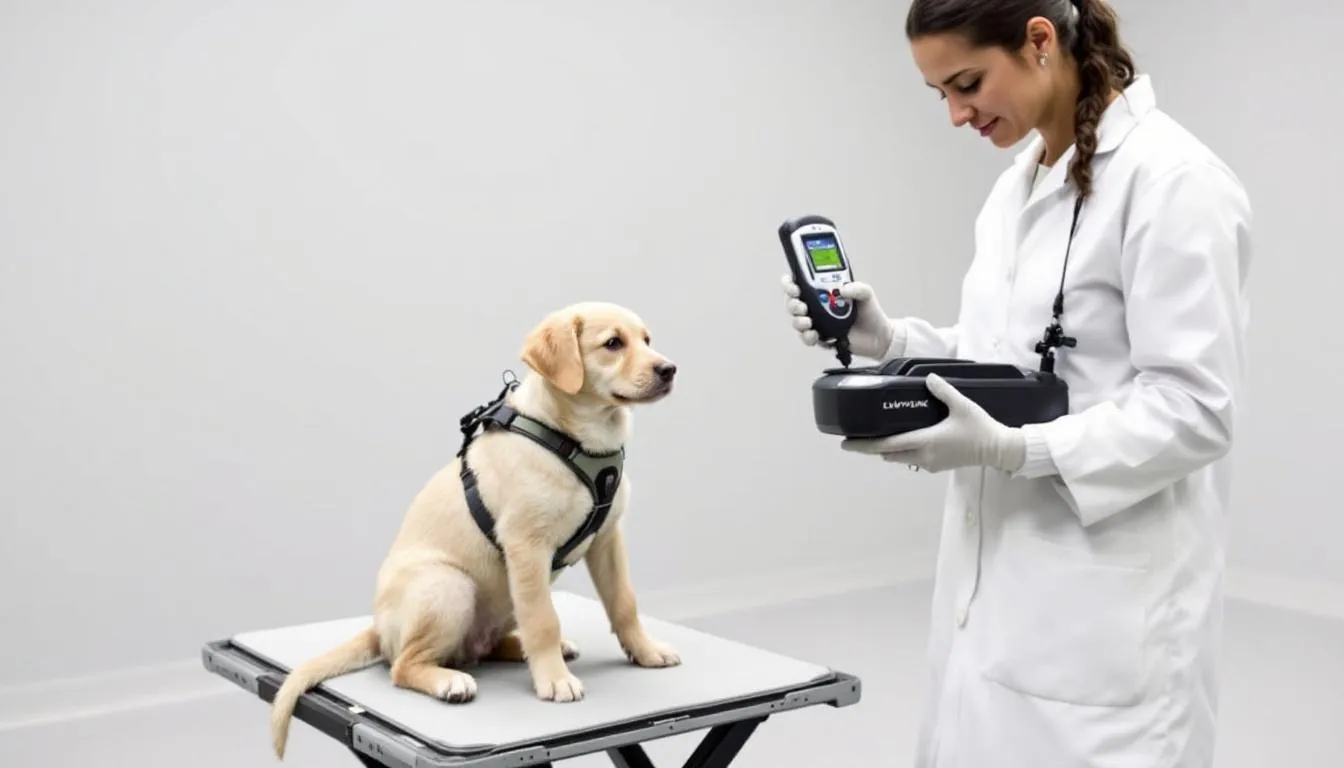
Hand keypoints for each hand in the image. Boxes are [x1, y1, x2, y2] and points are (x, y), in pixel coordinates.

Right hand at [781, 274, 896, 360]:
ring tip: (808, 321)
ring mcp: (817, 322)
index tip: (793, 285)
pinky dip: (807, 336)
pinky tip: (814, 334)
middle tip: (801, 305)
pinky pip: (806, 337)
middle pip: (793, 302)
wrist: (879, 337)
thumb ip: (857, 288)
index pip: (801, 283)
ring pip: (796, 320)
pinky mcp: (821, 338)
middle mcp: (817, 306)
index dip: (791, 283)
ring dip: (797, 320)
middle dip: (791, 303)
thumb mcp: (866, 294)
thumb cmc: (870, 313)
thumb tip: (842, 290)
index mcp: (824, 291)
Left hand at [840, 373, 1025, 473]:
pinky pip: (911, 460)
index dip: (863, 445)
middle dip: (870, 448)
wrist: (998, 450)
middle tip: (854, 439)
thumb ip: (943, 390)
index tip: (846, 444)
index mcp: (925, 441)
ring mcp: (929, 463)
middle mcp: (923, 456)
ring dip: (886, 450)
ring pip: (898, 459)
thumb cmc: (981, 428)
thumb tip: (929, 377)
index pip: (886, 445)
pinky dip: (900, 451)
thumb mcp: (962, 405)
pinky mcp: (936, 465)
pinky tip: (900, 440)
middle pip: (887, 454)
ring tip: (874, 437)